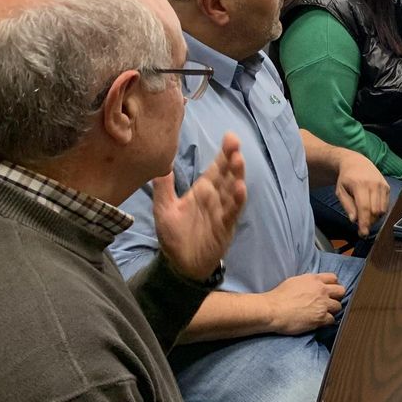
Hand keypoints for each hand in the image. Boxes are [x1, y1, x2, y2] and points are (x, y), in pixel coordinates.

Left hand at [153, 133, 246, 281]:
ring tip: (238, 160)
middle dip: (232, 159)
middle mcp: (216, 198)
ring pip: (233, 189)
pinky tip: (241, 189)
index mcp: (203, 191)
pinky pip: (233, 212)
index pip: (216, 168)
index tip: (229, 137)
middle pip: (228, 174)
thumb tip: (161, 163)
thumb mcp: (164, 209)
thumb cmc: (174, 236)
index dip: (223, 153)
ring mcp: (223, 211)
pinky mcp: (225, 226)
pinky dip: (238, 200)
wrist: (180, 264)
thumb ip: (163, 187)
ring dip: (237, 175)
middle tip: (235, 143)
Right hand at [262, 272, 347, 334]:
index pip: (333, 278)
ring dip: (332, 310)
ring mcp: (322, 304)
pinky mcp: (320, 318)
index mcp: (314, 280)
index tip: (329, 290)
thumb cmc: (279, 296)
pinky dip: (327, 321)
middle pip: (341, 291)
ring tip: (323, 313)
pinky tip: (320, 322)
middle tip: (329, 302)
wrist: (273, 310)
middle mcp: (321, 290)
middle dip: (336, 296)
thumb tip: (312, 285)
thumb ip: (308, 282)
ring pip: (338, 306)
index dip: (332, 285)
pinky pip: (332, 320)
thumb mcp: (295, 281)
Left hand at [333, 148, 389, 236]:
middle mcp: (374, 185)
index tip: (363, 234)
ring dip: (374, 218)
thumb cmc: (346, 179)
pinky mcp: (387, 187)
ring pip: (382, 210)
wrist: (357, 163)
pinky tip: (371, 211)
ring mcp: (382, 185)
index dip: (364, 223)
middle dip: (369, 222)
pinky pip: (386, 205)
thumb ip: (347, 205)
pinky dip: (379, 212)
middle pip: (375, 211)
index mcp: (360, 185)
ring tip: (365, 217)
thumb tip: (354, 220)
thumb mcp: (340, 191)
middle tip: (362, 228)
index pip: (364, 208)